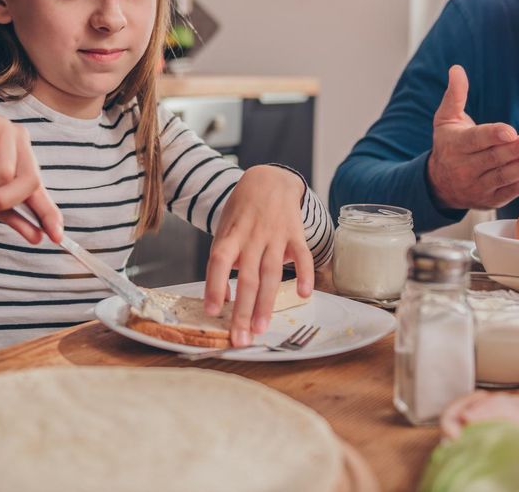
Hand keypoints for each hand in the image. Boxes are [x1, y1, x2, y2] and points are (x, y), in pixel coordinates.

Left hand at [203, 165, 313, 346]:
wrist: (269, 179)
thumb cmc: (243, 211)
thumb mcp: (226, 229)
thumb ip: (223, 260)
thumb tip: (223, 297)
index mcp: (231, 235)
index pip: (219, 261)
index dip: (215, 286)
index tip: (213, 311)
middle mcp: (252, 236)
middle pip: (247, 277)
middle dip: (243, 311)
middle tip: (240, 338)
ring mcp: (275, 235)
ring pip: (272, 273)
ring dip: (266, 303)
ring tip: (261, 329)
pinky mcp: (296, 234)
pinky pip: (303, 256)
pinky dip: (305, 274)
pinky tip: (303, 295)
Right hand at [426, 65, 518, 208]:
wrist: (439, 184)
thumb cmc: (448, 144)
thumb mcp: (446, 119)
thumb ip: (455, 95)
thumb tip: (457, 69)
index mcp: (455, 145)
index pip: (475, 140)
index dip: (493, 135)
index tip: (510, 131)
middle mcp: (464, 168)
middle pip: (493, 159)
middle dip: (515, 152)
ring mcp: (478, 186)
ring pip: (504, 177)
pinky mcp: (492, 199)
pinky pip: (513, 191)